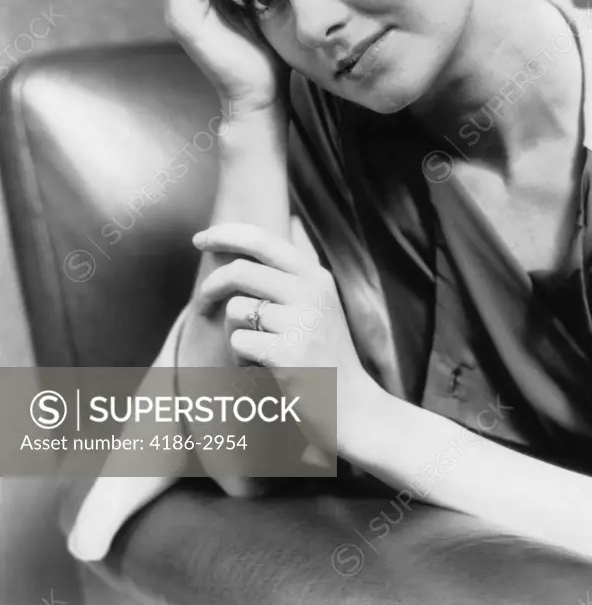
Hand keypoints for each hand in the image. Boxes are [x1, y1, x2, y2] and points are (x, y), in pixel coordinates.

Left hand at [191, 217, 376, 452]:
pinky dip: (241, 358)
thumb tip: (293, 221)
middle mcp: (311, 292)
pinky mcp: (288, 353)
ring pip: (235, 310)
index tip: (200, 238)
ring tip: (256, 350)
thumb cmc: (330, 355)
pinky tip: (262, 368)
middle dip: (212, 286)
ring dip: (234, 333)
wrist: (353, 407)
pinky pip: (239, 343)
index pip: (264, 240)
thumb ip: (305, 264)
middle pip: (240, 271)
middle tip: (202, 302)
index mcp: (317, 277)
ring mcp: (301, 322)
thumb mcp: (326, 301)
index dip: (226, 233)